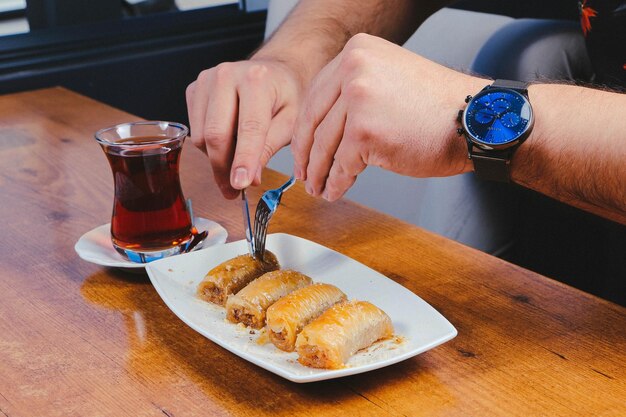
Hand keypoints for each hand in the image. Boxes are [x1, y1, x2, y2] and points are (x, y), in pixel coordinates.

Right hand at [186, 58, 302, 198]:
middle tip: (233, 191)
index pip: (248, 128)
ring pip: (202, 137)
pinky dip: (209, 145)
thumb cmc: (285, 96)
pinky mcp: (194, 89)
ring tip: (237, 161)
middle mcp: (227, 75)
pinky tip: (227, 141)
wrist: (274, 71)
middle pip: (216, 134)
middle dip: (224, 169)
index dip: (243, 160)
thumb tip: (249, 178)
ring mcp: (206, 81)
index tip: (240, 184)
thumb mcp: (291, 122)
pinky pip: (195, 131)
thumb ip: (269, 149)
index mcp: (257, 80)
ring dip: (217, 158)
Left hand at [291, 33, 482, 200]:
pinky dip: (337, 182)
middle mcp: (353, 68)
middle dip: (306, 153)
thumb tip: (326, 123)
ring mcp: (357, 99)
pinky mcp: (365, 131)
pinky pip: (342, 164)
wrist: (473, 120)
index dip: (305, 128)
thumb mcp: (389, 78)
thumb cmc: (438, 107)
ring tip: (318, 186)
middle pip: (314, 120)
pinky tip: (336, 189)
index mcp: (357, 51)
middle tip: (305, 172)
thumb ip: (355, 90)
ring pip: (325, 145)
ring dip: (320, 172)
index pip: (316, 95)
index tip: (303, 146)